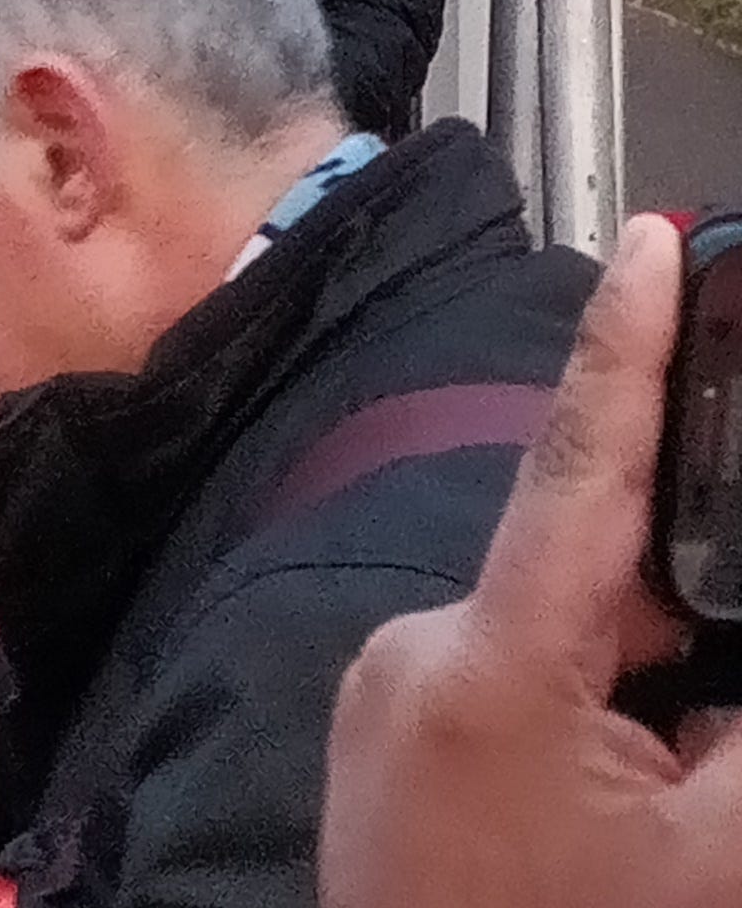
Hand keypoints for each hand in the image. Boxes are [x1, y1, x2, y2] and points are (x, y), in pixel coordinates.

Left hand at [323, 214, 741, 907]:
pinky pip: (514, 694)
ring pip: (566, 647)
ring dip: (648, 695)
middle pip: (595, 584)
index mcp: (489, 664)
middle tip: (694, 744)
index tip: (651, 242)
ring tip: (654, 812)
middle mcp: (415, 654)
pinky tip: (624, 817)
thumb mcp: (720, 849)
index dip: (628, 349)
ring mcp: (386, 696)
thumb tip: (732, 648)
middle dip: (686, 629)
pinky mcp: (383, 739)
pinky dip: (596, 727)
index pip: (580, 470)